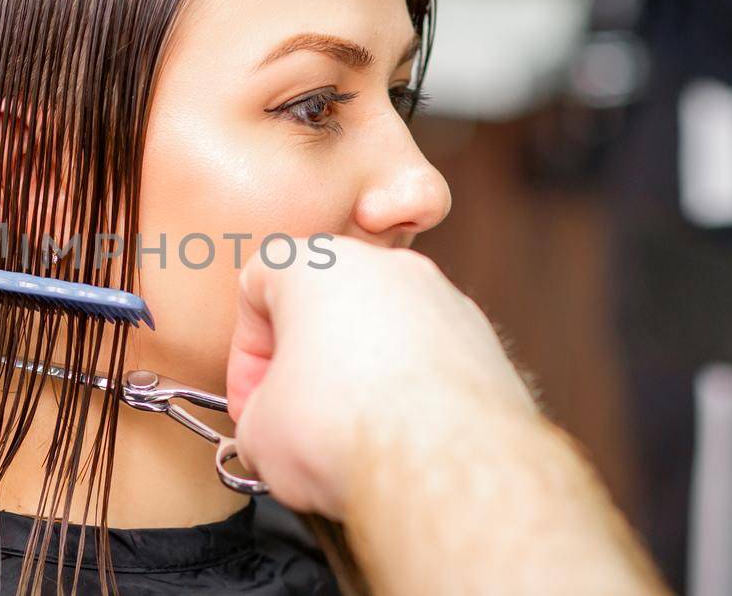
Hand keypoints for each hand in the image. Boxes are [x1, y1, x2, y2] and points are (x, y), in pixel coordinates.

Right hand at [224, 237, 534, 518]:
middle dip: (307, 360)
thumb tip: (274, 429)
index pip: (260, 284)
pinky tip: (400, 441)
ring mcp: (444, 301)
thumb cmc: (344, 429)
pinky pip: (431, 361)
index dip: (247, 352)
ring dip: (362, 375)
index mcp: (319, 264)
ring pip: (385, 331)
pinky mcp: (485, 345)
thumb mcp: (259, 430)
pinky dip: (411, 394)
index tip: (253, 398)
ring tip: (351, 434)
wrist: (439, 466)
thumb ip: (260, 413)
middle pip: (329, 304)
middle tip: (296, 414)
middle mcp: (388, 268)